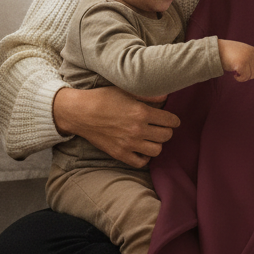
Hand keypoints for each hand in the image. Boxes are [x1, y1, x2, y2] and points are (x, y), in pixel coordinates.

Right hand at [52, 85, 178, 167]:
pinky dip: (144, 157)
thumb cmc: (103, 98)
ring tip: (152, 138)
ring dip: (157, 143)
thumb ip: (148, 94)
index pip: (170, 121)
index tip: (172, 120)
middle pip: (166, 136)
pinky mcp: (119, 153)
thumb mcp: (126, 90)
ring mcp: (129, 144)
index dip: (174, 120)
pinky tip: (142, 149)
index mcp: (141, 112)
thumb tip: (166, 95)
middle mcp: (137, 130)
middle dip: (167, 131)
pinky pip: (141, 162)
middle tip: (161, 127)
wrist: (80, 112)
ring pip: (157, 150)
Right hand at [217, 39, 253, 81]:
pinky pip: (244, 78)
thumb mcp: (241, 52)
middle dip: (249, 74)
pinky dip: (238, 78)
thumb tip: (253, 71)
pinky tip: (233, 73)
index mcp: (252, 50)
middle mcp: (252, 54)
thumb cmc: (226, 51)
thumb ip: (248, 58)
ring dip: (242, 76)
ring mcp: (248, 59)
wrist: (217, 50)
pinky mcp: (242, 65)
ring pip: (251, 76)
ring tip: (235, 69)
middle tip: (239, 70)